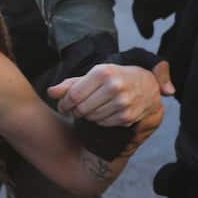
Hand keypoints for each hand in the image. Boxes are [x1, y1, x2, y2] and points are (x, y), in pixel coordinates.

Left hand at [48, 63, 167, 126]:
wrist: (147, 85)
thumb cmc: (115, 77)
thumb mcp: (94, 75)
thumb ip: (70, 84)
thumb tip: (50, 92)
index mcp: (103, 73)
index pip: (74, 95)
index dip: (64, 103)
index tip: (63, 105)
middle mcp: (114, 87)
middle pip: (81, 108)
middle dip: (74, 110)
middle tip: (75, 108)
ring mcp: (123, 103)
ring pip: (91, 117)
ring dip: (86, 116)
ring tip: (91, 107)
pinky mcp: (127, 117)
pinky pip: (102, 124)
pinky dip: (98, 120)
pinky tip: (103, 112)